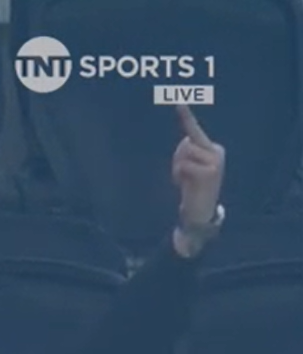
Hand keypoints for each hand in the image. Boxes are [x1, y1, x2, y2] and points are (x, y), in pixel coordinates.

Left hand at [171, 104, 224, 250]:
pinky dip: (180, 175)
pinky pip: (184, 165)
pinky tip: (187, 184)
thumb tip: (186, 143)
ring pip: (183, 154)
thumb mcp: (189, 167)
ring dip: (178, 168)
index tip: (178, 101)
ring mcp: (215, 160)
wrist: (200, 211)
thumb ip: (187, 152)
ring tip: (186, 180)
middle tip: (183, 176)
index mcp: (212, 148)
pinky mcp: (210, 170)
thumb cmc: (192, 187)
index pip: (194, 130)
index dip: (186, 116)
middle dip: (177, 159)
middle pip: (184, 143)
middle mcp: (217, 151)